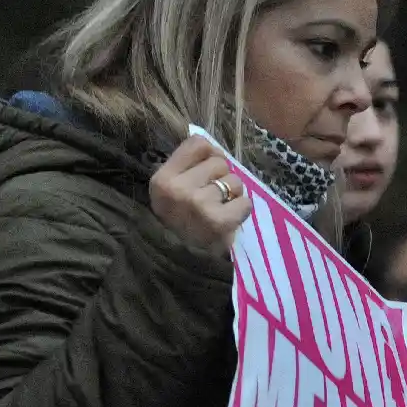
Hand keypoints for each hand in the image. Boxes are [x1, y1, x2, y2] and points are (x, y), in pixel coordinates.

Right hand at [149, 136, 251, 255]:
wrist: (180, 262)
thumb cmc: (178, 222)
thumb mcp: (170, 190)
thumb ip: (188, 166)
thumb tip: (215, 148)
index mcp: (162, 178)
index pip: (198, 143)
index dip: (209, 154)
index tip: (207, 170)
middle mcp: (178, 189)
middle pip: (218, 162)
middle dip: (221, 177)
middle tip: (212, 197)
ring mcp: (198, 205)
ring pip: (234, 181)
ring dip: (232, 194)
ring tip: (220, 209)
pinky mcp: (218, 222)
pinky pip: (245, 202)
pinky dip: (241, 210)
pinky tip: (229, 219)